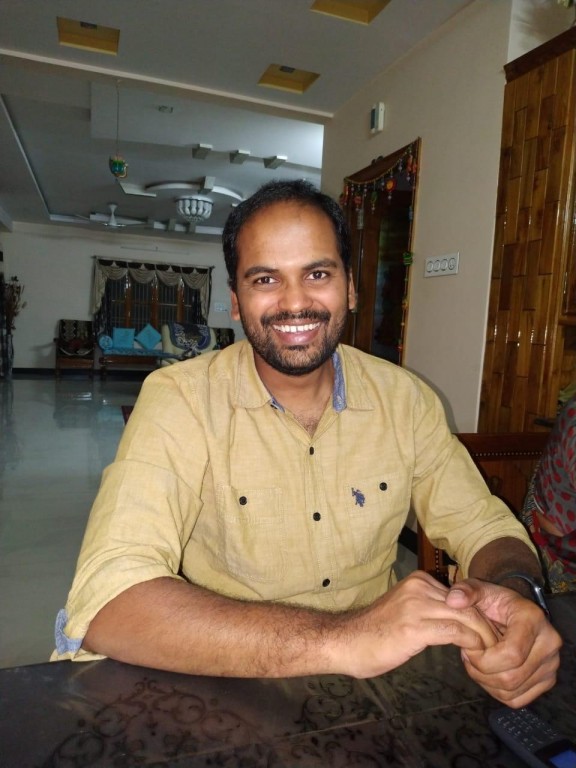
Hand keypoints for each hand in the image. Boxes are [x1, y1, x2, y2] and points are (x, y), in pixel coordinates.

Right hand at [333, 571, 499, 678]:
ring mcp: (416, 605)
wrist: (345, 642)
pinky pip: (455, 632)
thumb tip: (460, 620)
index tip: (490, 634)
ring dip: (484, 638)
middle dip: (487, 627)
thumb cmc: (374, 633)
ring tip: (491, 654)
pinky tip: (473, 656)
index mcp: (418, 580)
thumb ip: (430, 609)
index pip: (463, 595)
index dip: (480, 615)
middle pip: (468, 605)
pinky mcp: (415, 627)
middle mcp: (419, 587)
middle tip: (499, 647)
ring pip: (466, 617)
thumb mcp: (406, 611)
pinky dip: (471, 644)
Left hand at [446, 579, 561, 706]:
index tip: (468, 649)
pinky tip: (488, 673)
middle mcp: (548, 644)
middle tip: (468, 657)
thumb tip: (453, 599)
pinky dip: (496, 691)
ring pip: (512, 692)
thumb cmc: (495, 602)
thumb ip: (466, 591)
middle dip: (481, 673)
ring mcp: (550, 665)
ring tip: (476, 662)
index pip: (511, 654)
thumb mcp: (479, 590)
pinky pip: (517, 699)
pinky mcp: (546, 680)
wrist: (512, 612)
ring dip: (486, 683)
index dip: (484, 659)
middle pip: (511, 678)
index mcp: (533, 619)